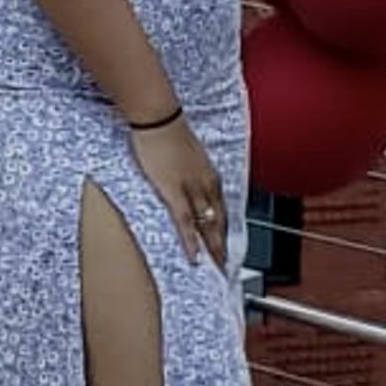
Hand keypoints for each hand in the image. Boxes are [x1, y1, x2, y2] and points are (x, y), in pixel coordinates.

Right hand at [125, 113, 233, 266]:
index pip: (222, 209)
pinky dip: (191, 241)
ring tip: (216, 268)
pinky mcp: (174, 191)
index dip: (225, 230)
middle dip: (223, 245)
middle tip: (226, 266)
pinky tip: (195, 256)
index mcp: (210, 175)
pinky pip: (186, 222)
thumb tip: (187, 182)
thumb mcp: (186, 154)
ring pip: (207, 225)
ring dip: (213, 248)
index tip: (225, 245)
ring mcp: (192, 189)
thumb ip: (190, 172)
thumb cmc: (169, 131)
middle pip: (219, 221)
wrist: (159, 118)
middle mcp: (206, 184)